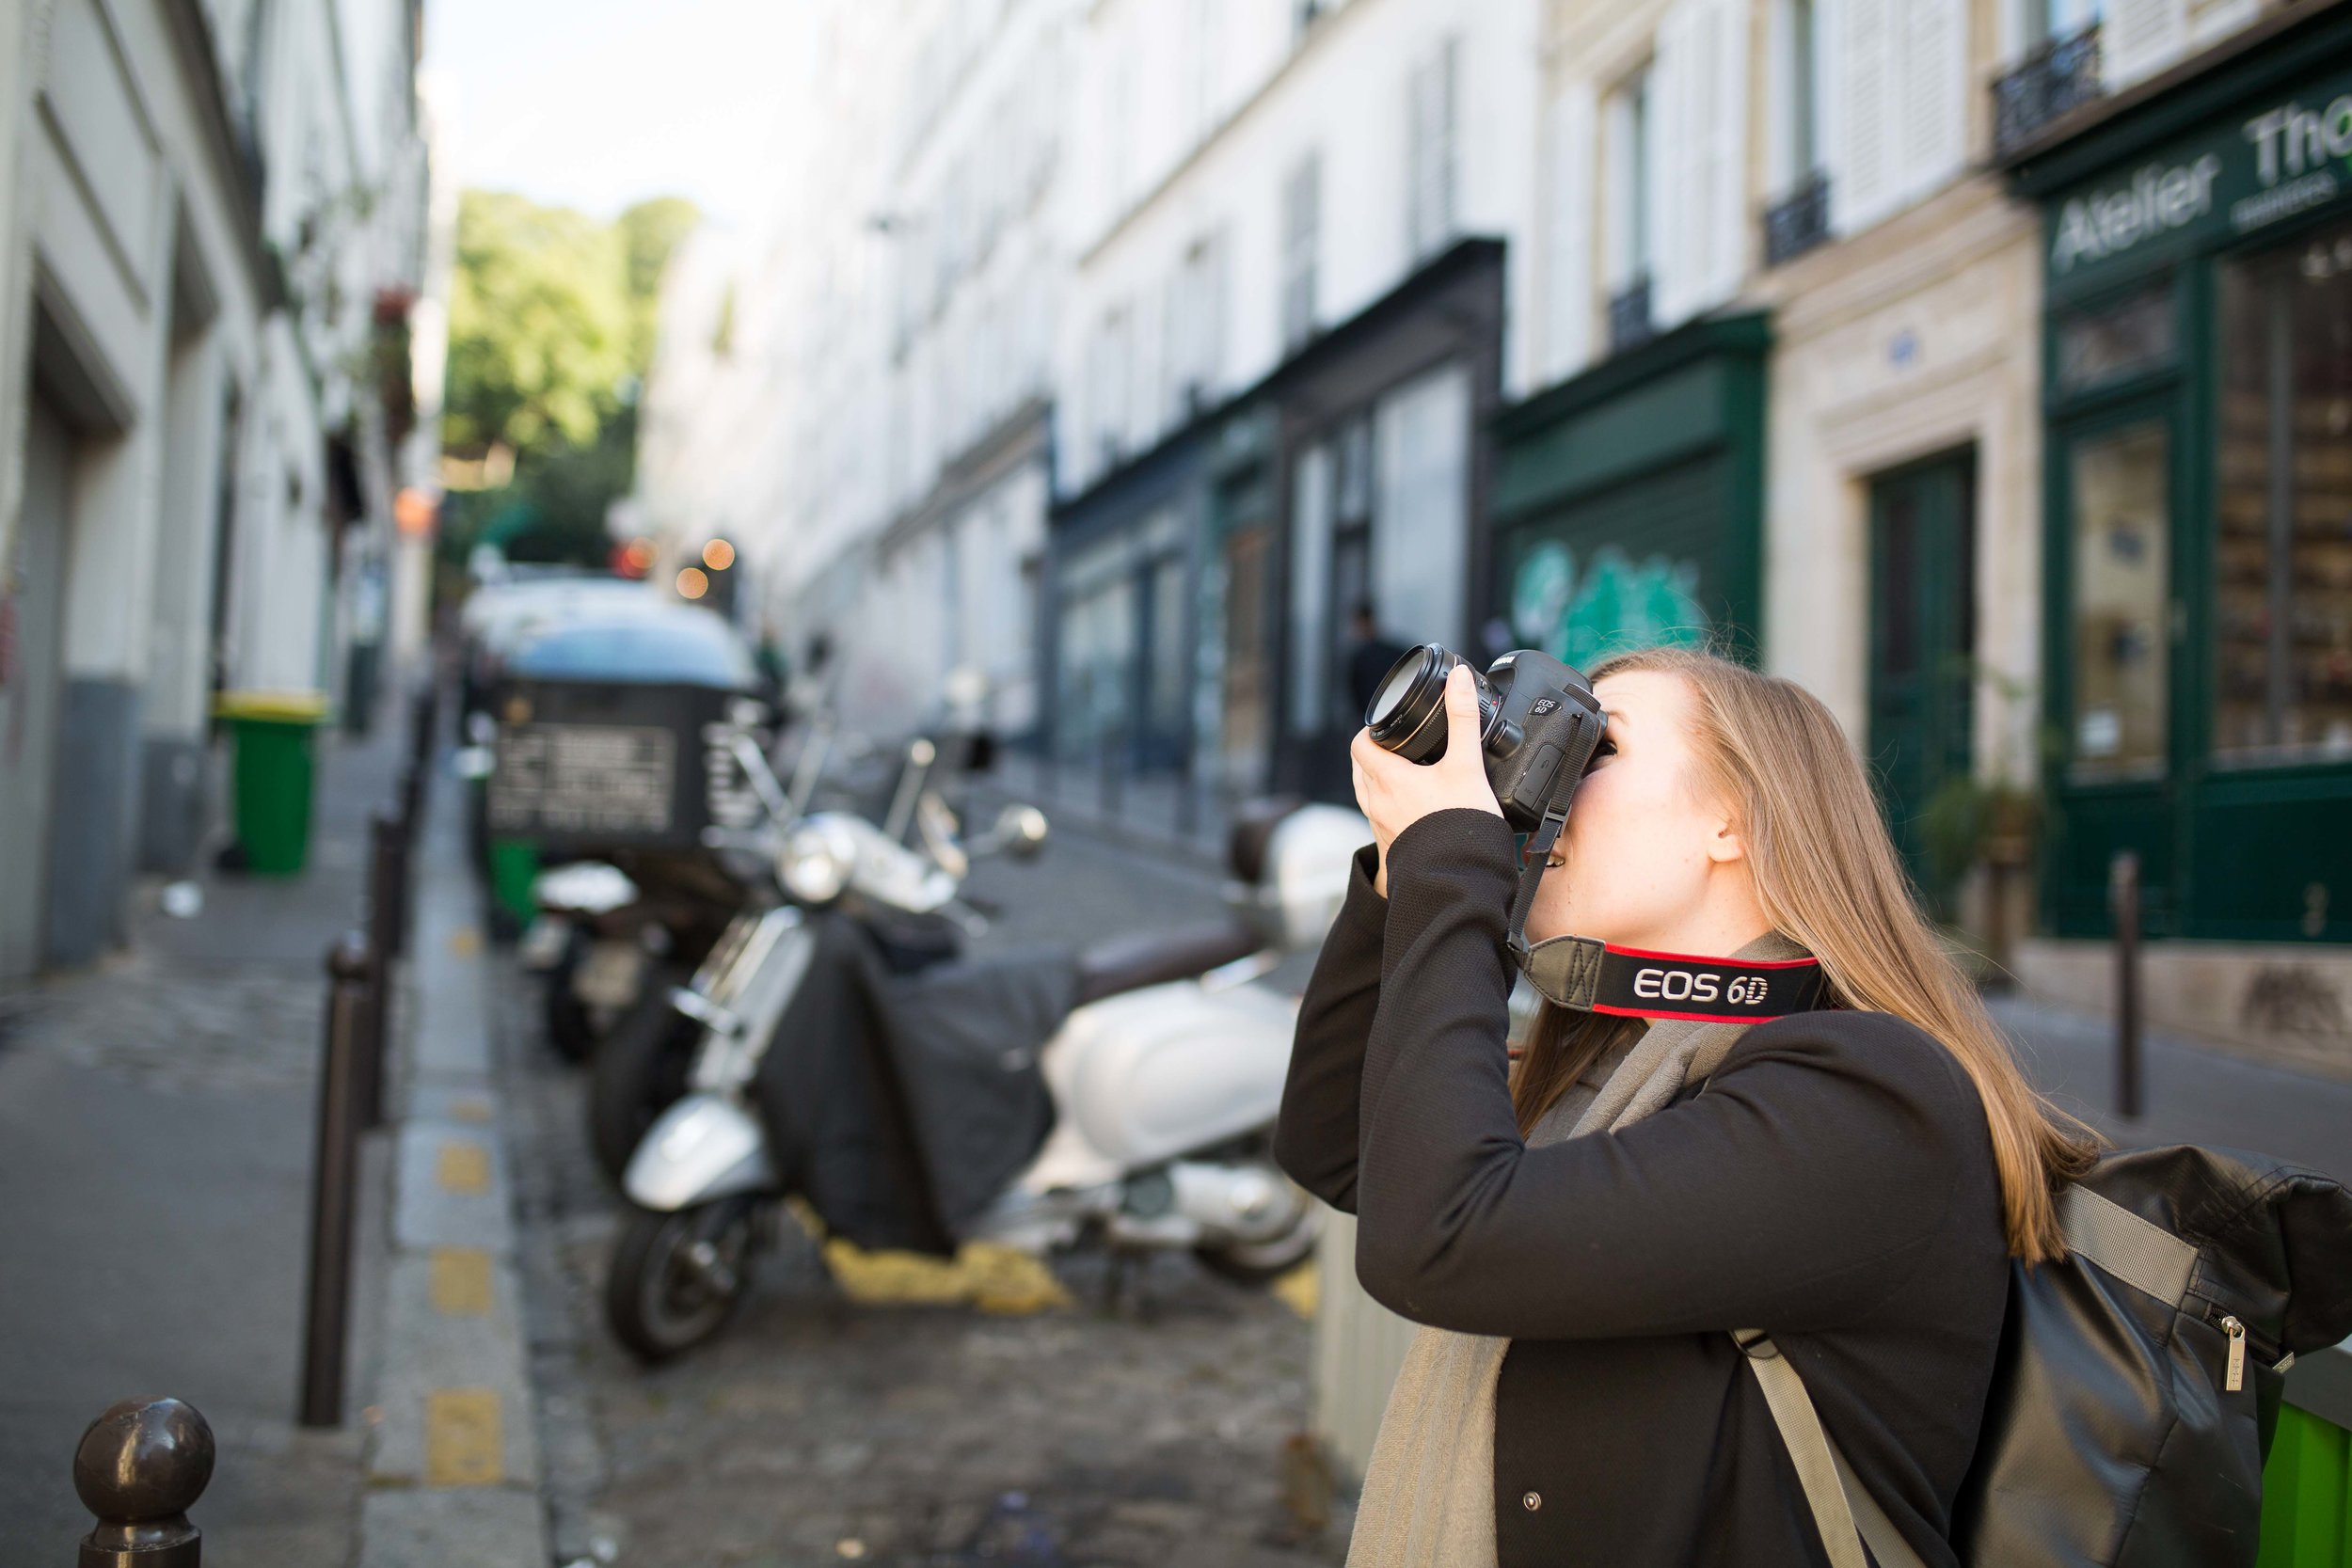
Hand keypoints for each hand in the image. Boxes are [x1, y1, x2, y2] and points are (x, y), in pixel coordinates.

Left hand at [1350, 665, 1502, 894]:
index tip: (1384, 724)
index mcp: (1387, 778)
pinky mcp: (1391, 846)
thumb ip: (1462, 719)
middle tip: (1396, 745)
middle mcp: (1377, 802)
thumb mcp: (1466, 764)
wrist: (1458, 878)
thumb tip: (1456, 679)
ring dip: (1378, 780)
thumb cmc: (1459, 825)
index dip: (1369, 730)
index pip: (1360, 744)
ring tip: (1403, 773)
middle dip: (1374, 753)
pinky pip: (1380, 818)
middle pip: (1361, 768)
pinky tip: (1413, 808)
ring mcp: (1381, 827)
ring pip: (1367, 794)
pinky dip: (1388, 806)